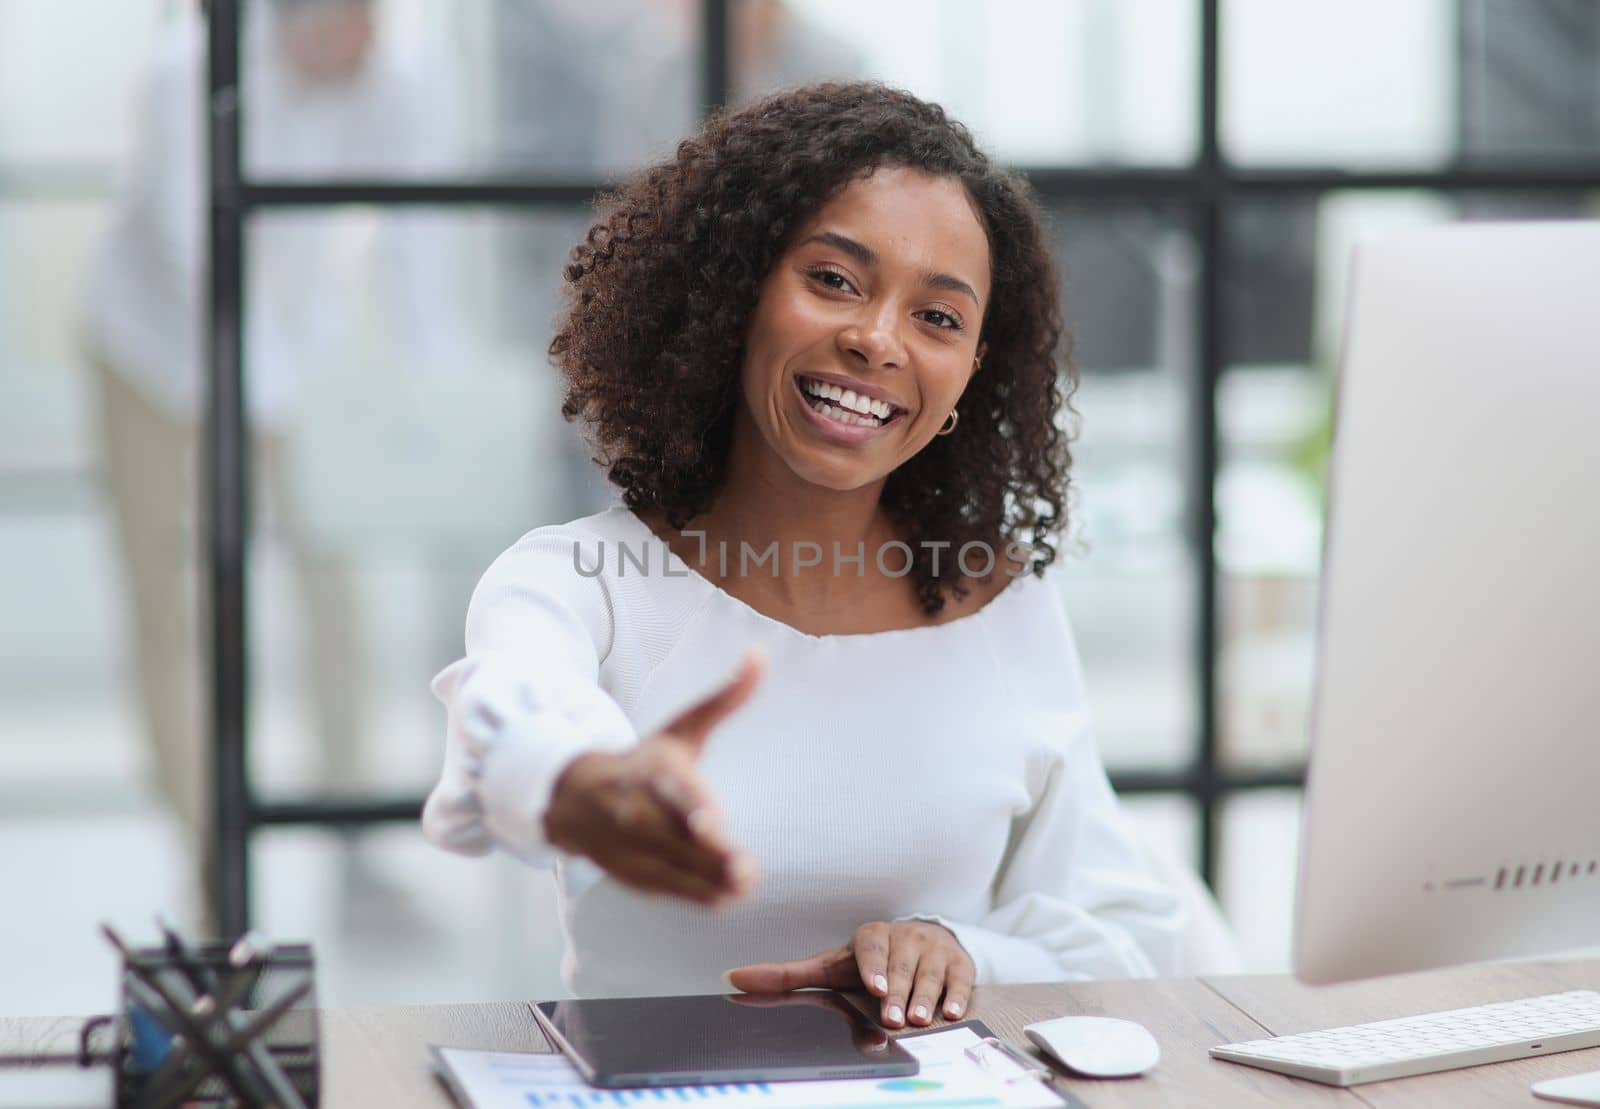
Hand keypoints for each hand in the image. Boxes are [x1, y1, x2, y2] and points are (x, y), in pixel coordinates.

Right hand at [543, 647, 764, 906]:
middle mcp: (636, 812)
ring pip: (671, 869)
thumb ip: (723, 699)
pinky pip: (665, 889)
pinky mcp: (632, 874)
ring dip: (707, 881)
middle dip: (707, 856)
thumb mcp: (678, 729)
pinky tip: (727, 900)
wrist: (575, 797)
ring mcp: (630, 847)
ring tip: (745, 885)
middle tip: (746, 869)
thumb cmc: (643, 763)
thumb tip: (761, 653)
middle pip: (673, 838)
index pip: (672, 793)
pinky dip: (694, 896)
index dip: (691, 809)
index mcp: (651, 773)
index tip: (712, 823)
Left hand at [725, 921, 974, 1028]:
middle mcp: (903, 938)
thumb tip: (731, 980)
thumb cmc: (868, 964)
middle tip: (894, 1018)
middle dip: (897, 993)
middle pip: (900, 967)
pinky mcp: (959, 964)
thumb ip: (787, 977)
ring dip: (924, 998)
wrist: (925, 945)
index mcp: (870, 937)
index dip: (872, 966)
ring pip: (929, 975)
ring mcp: (933, 950)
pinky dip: (957, 997)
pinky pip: (960, 980)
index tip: (872, 987)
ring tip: (918, 1019)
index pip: (871, 946)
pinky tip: (953, 1013)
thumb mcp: (831, 969)